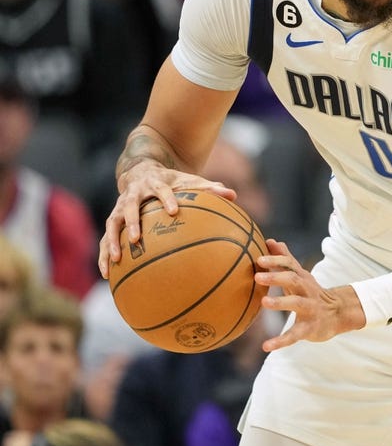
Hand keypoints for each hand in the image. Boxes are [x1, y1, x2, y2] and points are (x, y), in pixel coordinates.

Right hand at [98, 160, 234, 277]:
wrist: (141, 171)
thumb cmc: (171, 180)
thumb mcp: (188, 181)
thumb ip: (208, 188)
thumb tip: (233, 195)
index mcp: (154, 183)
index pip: (162, 190)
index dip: (167, 199)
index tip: (174, 211)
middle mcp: (133, 195)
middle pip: (129, 207)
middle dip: (131, 222)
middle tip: (136, 238)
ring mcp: (120, 207)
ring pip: (112, 224)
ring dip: (112, 241)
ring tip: (116, 260)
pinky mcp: (113, 219)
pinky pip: (106, 238)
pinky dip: (104, 255)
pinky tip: (107, 275)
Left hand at [255, 239, 365, 351]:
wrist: (338, 313)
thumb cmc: (311, 293)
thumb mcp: (300, 275)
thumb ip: (286, 259)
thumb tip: (271, 240)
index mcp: (302, 278)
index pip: (290, 265)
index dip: (276, 260)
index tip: (259, 258)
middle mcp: (307, 291)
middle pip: (293, 280)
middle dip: (276, 277)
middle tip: (257, 276)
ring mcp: (310, 309)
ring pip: (296, 303)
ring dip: (280, 302)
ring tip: (263, 302)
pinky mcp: (309, 328)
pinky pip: (294, 335)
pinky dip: (281, 341)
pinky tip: (266, 346)